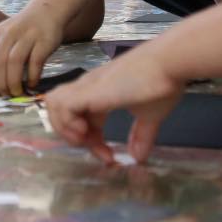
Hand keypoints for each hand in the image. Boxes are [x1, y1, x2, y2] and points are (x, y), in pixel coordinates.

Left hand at [0, 7, 63, 95]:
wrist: (45, 12)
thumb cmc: (22, 30)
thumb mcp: (4, 37)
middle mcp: (8, 34)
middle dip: (1, 84)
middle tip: (6, 95)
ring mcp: (26, 36)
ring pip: (14, 62)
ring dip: (14, 81)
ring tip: (17, 93)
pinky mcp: (43, 41)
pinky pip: (35, 61)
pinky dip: (32, 76)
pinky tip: (32, 84)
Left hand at [45, 43, 184, 163]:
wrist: (167, 64)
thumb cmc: (161, 84)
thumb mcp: (149, 116)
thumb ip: (141, 136)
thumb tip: (138, 157)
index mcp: (100, 94)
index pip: (81, 119)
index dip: (91, 143)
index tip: (109, 157)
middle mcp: (88, 88)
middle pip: (60, 111)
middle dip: (74, 138)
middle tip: (98, 151)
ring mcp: (86, 87)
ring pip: (53, 105)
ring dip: (66, 129)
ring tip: (88, 140)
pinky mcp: (88, 90)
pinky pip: (60, 105)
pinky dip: (68, 122)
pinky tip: (86, 132)